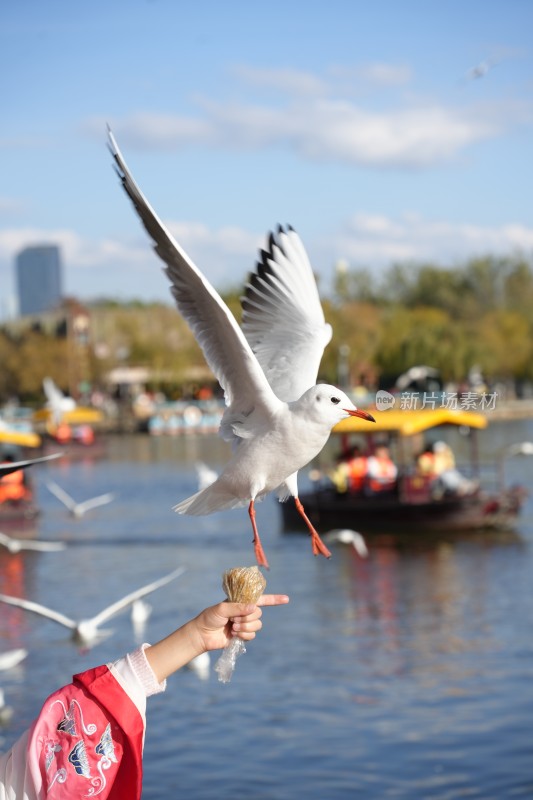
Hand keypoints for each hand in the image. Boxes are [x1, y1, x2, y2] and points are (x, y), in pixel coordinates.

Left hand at [144, 594, 288, 682]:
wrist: (202, 635)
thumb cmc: (209, 618)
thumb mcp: (221, 609)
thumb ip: (237, 607)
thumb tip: (253, 608)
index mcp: (241, 602)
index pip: (260, 598)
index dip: (274, 599)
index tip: (287, 599)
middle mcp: (245, 612)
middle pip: (258, 613)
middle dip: (248, 617)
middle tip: (234, 619)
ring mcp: (244, 624)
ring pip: (257, 625)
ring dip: (246, 626)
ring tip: (233, 627)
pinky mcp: (242, 636)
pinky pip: (252, 635)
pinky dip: (244, 635)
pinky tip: (234, 634)